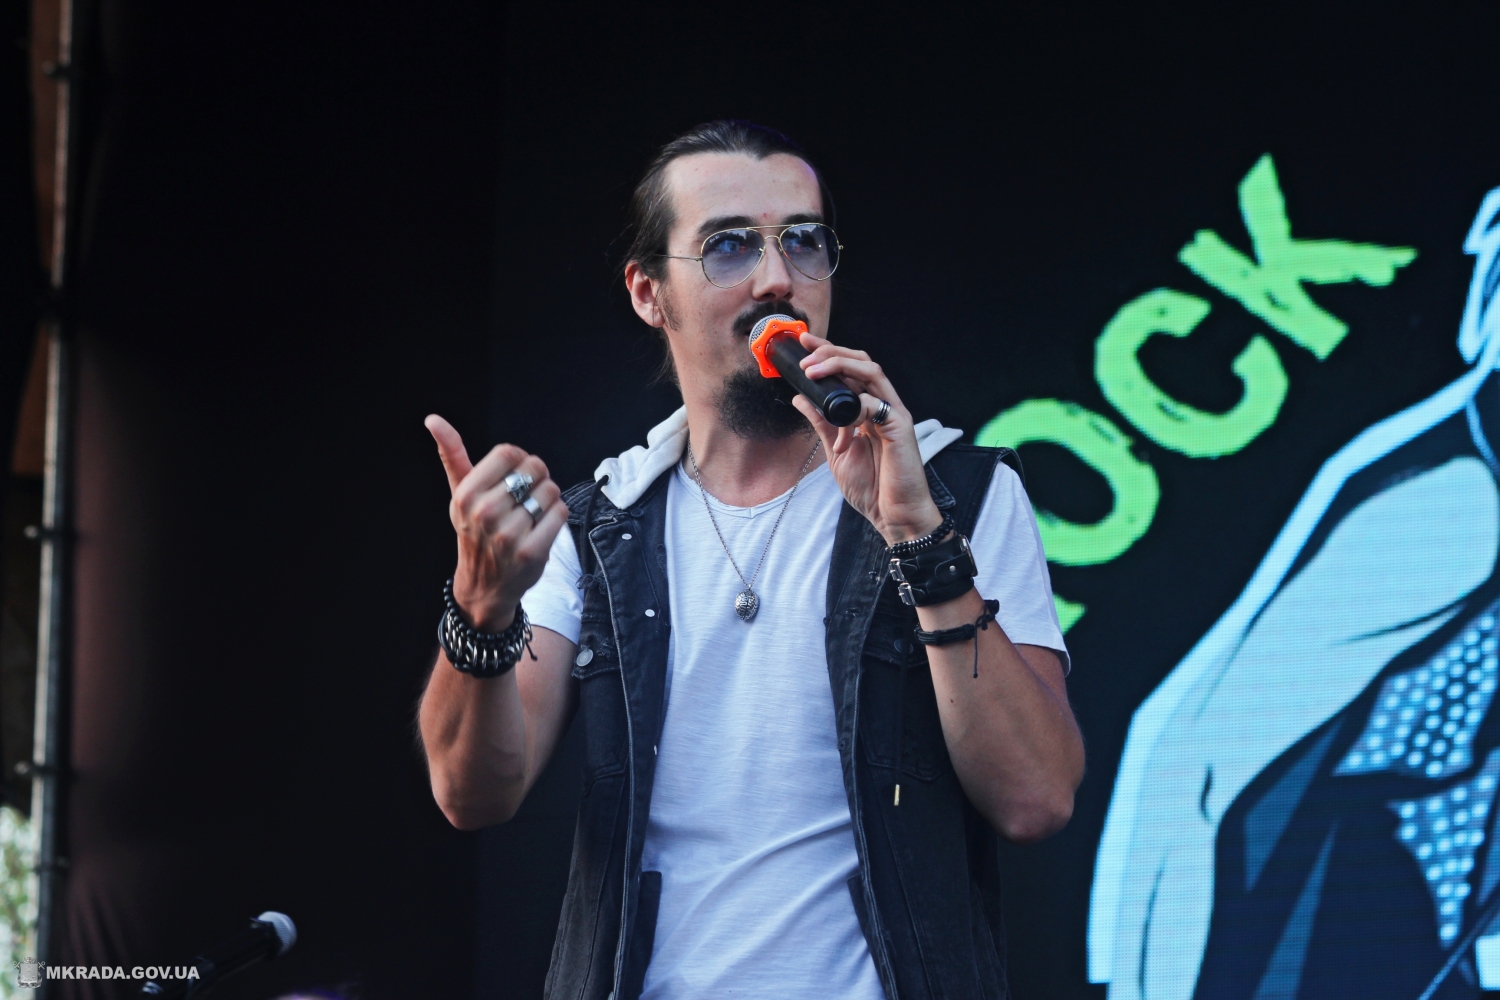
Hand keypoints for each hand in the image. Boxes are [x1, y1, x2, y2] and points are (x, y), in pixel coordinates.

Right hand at [426, 415, 569, 630]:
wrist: (484, 584)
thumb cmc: (474, 531)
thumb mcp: (460, 493)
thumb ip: (452, 454)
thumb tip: (433, 419)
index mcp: (466, 494)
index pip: (509, 453)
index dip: (519, 460)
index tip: (514, 475)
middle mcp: (485, 513)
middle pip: (534, 469)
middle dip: (536, 478)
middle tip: (524, 497)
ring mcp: (509, 534)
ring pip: (550, 491)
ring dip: (548, 499)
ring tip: (531, 514)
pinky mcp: (531, 552)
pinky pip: (560, 513)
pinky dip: (557, 516)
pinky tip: (541, 527)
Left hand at [790, 333, 941, 543]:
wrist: (894, 516)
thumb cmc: (872, 487)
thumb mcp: (836, 450)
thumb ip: (821, 422)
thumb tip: (799, 397)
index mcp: (867, 410)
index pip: (849, 371)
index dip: (827, 353)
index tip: (802, 344)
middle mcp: (882, 406)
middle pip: (861, 362)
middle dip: (832, 351)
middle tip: (805, 352)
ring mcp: (893, 414)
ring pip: (871, 372)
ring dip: (839, 366)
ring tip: (813, 370)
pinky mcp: (901, 426)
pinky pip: (876, 403)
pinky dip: (854, 406)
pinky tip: (842, 421)